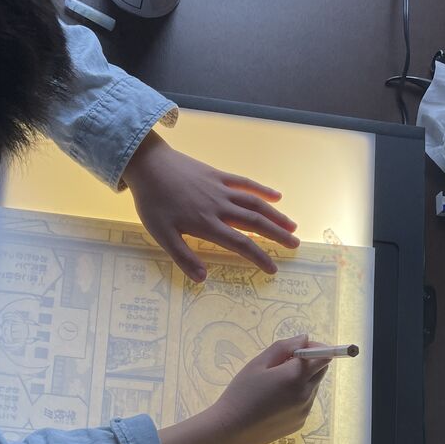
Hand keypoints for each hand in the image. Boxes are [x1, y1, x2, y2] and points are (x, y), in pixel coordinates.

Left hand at [122, 131, 298, 282]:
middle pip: (255, 222)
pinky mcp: (218, 176)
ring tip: (292, 225)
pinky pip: (244, 183)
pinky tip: (276, 196)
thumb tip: (203, 278)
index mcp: (207, 224)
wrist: (149, 165)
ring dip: (275, 215)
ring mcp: (221, 189)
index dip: (259, 257)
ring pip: (255, 203)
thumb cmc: (153, 203)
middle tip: (295, 244)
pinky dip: (262, 190)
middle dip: (277, 234)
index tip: (273, 268)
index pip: (240, 243)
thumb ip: (183, 257)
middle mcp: (220, 207)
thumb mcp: (162, 235)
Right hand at [158, 336, 327, 443]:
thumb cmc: (241, 393)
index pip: (322, 356)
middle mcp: (306, 394)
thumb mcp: (258, 364)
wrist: (231, 430)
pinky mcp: (300, 423)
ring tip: (276, 386)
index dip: (315, 348)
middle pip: (321, 371)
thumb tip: (304, 339)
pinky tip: (275, 402)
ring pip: (312, 387)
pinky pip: (305, 403)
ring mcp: (304, 411)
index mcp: (295, 376)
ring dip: (302, 380)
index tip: (300, 347)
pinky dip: (297, 396)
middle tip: (285, 363)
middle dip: (310, 363)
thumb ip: (283, 348)